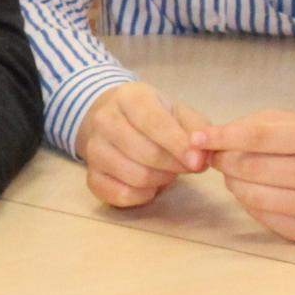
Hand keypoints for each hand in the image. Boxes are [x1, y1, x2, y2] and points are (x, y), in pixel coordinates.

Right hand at [77, 83, 209, 206]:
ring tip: (169, 171)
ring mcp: (94, 149)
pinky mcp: (91, 175)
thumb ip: (197, 129)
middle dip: (174, 166)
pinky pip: (120, 194)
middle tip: (189, 166)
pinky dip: (142, 196)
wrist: (112, 117)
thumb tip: (203, 156)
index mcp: (129, 98)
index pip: (154, 123)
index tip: (198, 162)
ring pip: (135, 177)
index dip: (178, 145)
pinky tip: (150, 185)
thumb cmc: (153, 115)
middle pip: (145, 154)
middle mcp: (105, 120)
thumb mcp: (177, 111)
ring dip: (161, 180)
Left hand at [195, 111, 294, 242]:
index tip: (197, 138)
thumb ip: (252, 126)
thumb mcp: (294, 122)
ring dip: (232, 181)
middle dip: (224, 160)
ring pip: (250, 195)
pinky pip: (259, 214)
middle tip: (217, 155)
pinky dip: (247, 199)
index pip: (258, 138)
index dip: (222, 137)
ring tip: (236, 172)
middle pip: (250, 168)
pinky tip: (255, 189)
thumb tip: (208, 143)